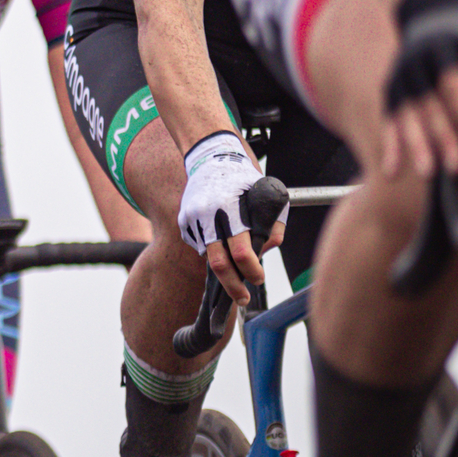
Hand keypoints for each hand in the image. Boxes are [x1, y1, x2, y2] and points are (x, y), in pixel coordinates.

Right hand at [178, 130, 274, 304]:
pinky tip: (220, 236)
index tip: (258, 279)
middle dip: (232, 287)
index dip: (251, 270)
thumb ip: (274, 224)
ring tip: (234, 265)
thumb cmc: (245, 179)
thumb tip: (266, 251)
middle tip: (243, 299)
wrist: (211, 158)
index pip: (241, 250)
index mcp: (231, 207)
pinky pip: (199, 245)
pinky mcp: (183, 221)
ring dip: (223, 266)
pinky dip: (212, 248)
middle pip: (218, 263)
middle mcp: (208, 214)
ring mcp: (192, 218)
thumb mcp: (268, 195)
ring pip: (207, 256)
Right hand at [380, 0, 457, 182]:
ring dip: (416, 146)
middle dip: (444, 137)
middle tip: (457, 167)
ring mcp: (403, 79)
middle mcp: (419, 63)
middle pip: (431, 105)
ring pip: (407, 116)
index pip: (455, 84)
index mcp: (447, 48)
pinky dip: (390, 147)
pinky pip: (389, 122)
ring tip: (427, 173)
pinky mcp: (391, 93)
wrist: (432, 12)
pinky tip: (391, 172)